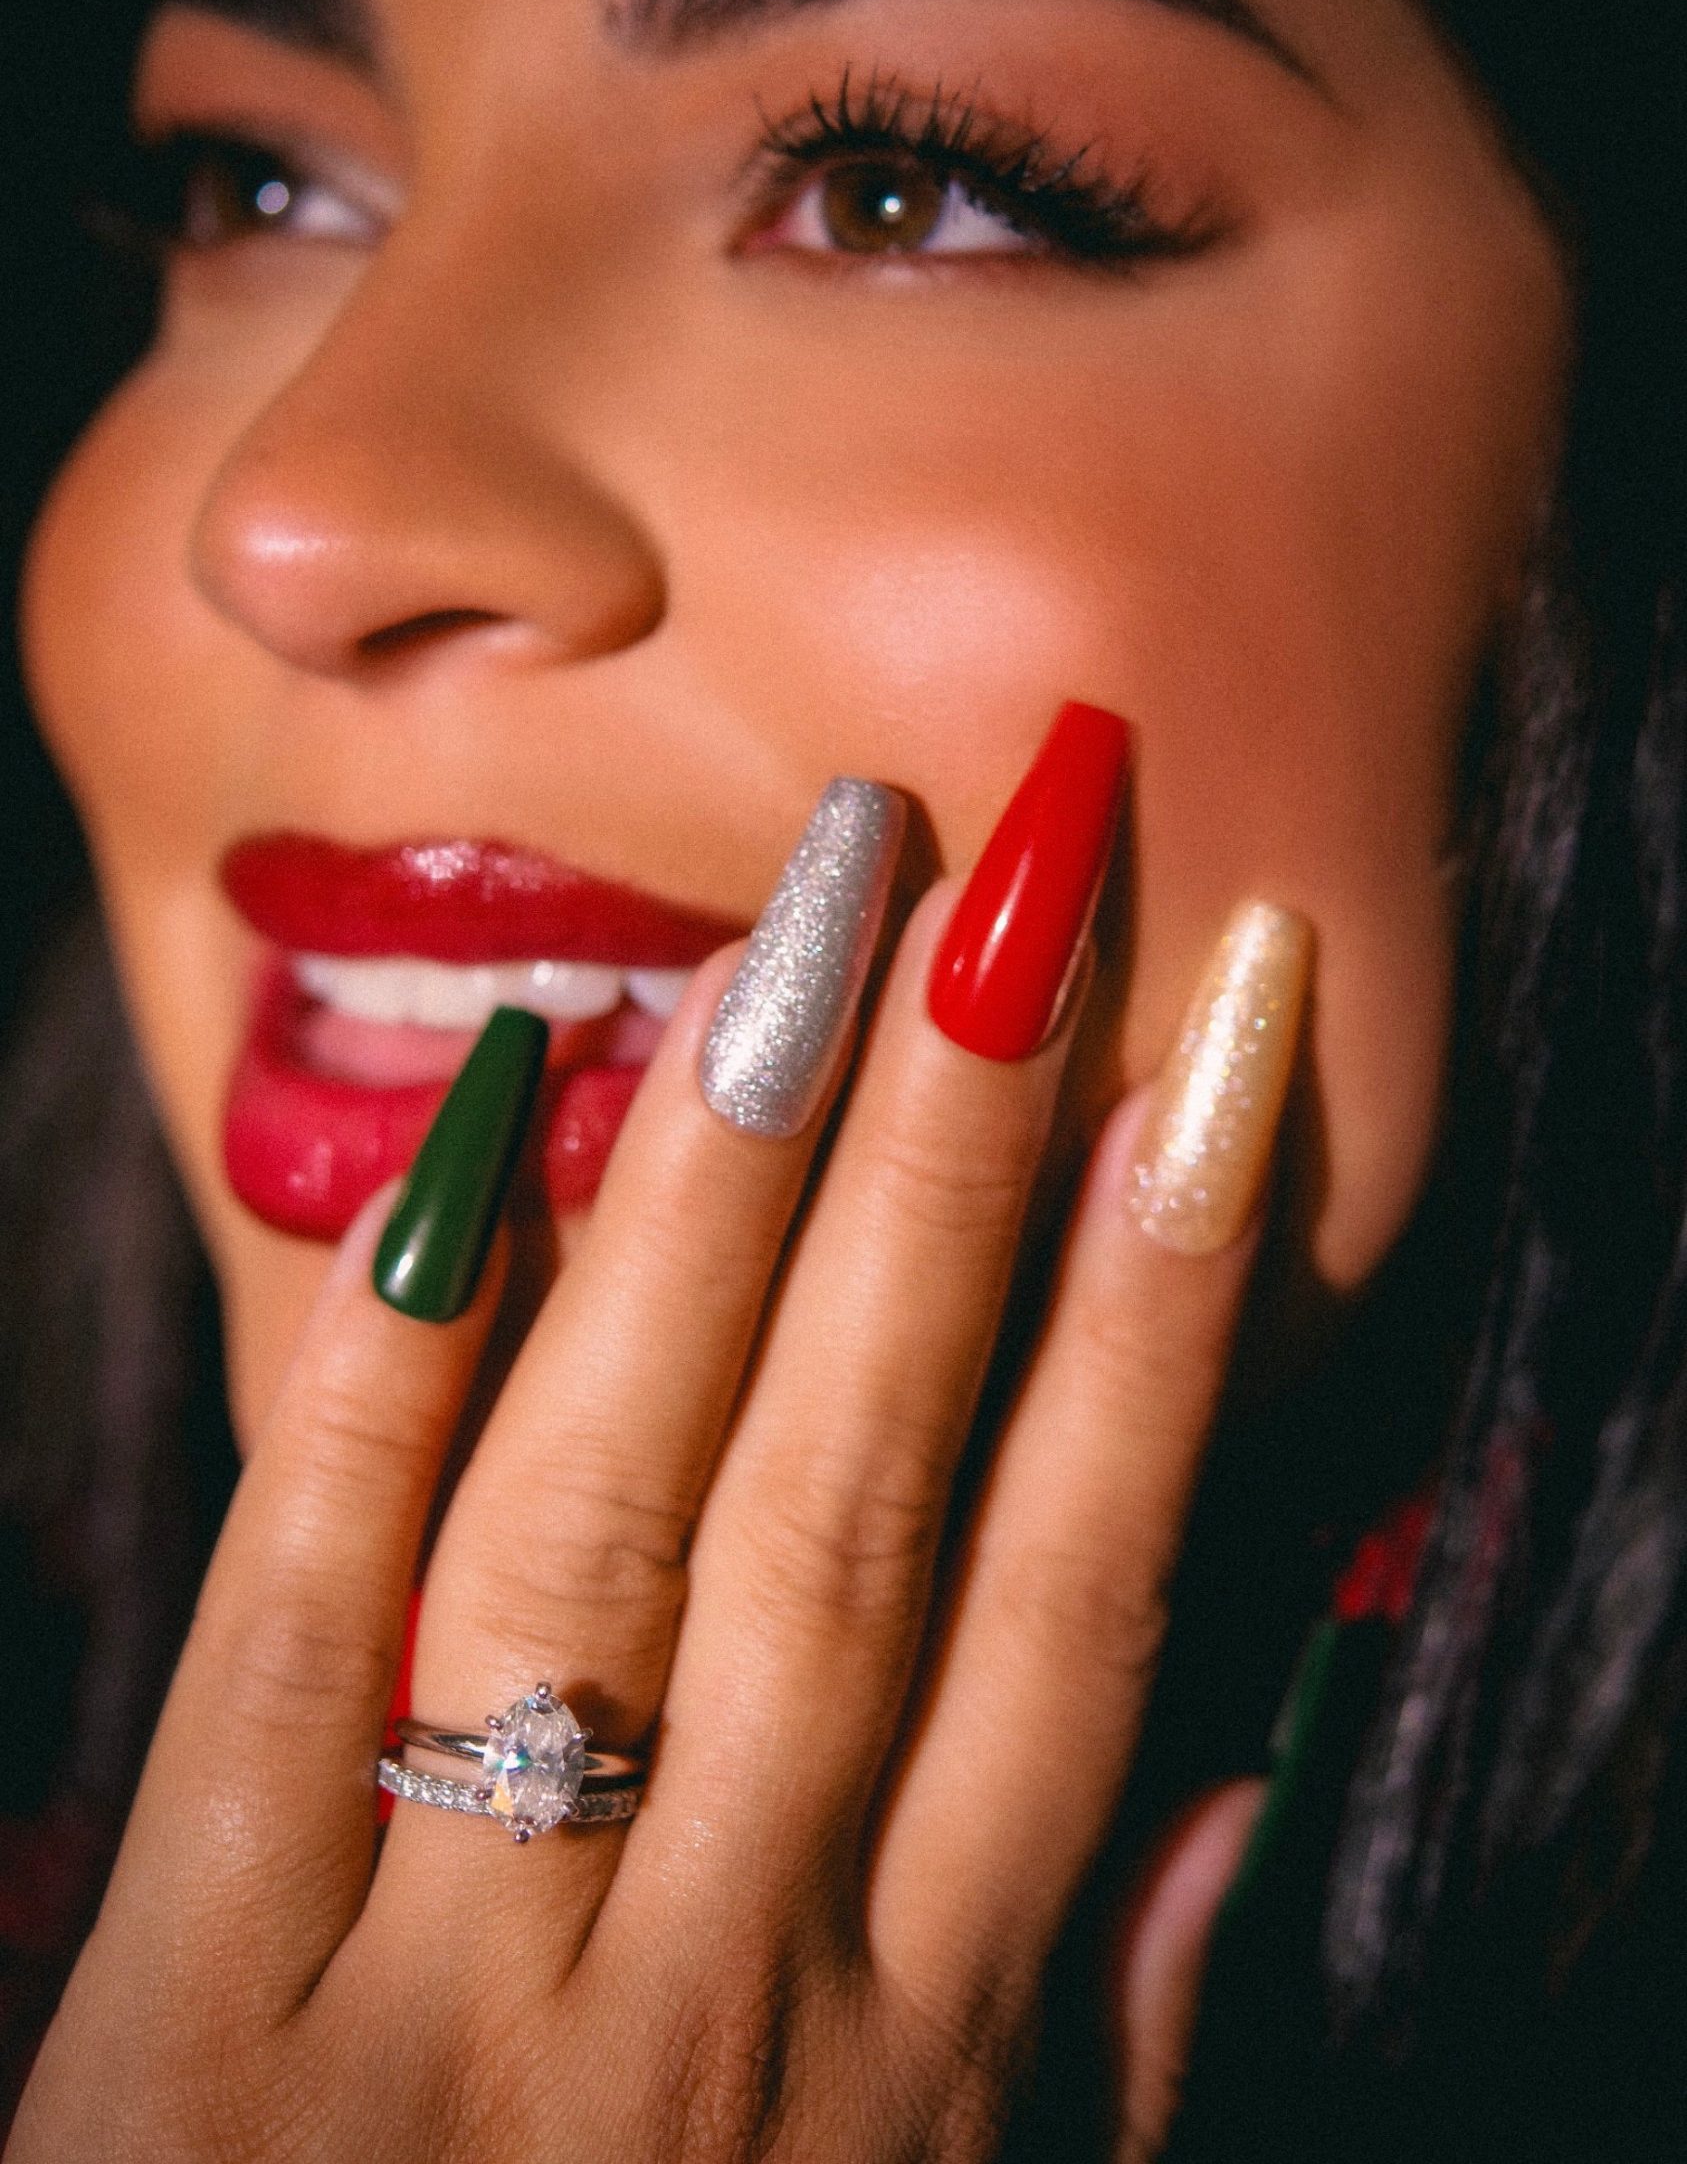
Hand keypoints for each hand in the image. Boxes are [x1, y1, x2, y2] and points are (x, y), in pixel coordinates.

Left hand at [12, 764, 1305, 2162]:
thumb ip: (1090, 2038)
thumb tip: (1245, 1776)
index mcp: (900, 2056)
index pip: (1073, 1592)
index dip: (1170, 1306)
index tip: (1224, 1053)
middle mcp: (708, 1991)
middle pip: (861, 1499)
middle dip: (963, 1164)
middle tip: (1028, 871)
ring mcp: (446, 2002)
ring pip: (614, 1523)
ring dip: (726, 1203)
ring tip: (811, 930)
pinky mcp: (180, 2029)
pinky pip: (284, 1651)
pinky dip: (380, 1387)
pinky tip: (463, 1141)